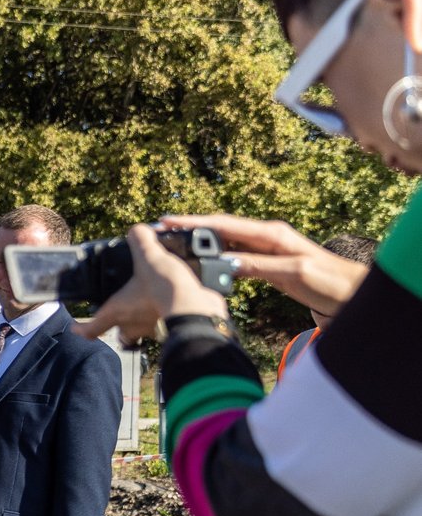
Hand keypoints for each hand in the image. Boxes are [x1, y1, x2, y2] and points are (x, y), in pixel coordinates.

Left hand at [74, 224, 229, 346]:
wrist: (195, 309)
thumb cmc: (164, 289)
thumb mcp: (148, 256)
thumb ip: (140, 241)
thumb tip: (137, 230)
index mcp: (118, 312)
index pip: (92, 329)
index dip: (81, 329)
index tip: (75, 328)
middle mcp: (133, 326)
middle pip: (121, 334)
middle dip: (121, 326)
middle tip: (124, 313)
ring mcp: (154, 330)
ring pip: (144, 332)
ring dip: (145, 322)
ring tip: (151, 303)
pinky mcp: (174, 328)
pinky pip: (166, 326)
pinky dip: (168, 316)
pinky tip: (175, 302)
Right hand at [162, 213, 369, 316]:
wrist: (353, 294)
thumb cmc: (330, 281)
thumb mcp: (293, 272)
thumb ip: (259, 265)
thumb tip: (225, 261)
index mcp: (273, 234)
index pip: (226, 224)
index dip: (196, 222)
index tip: (169, 221)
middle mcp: (268, 237)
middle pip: (221, 230)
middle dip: (191, 228)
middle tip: (161, 230)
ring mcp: (267, 250)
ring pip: (226, 243)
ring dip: (201, 243)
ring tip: (174, 245)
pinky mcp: (268, 265)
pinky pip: (234, 257)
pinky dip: (215, 258)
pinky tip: (202, 263)